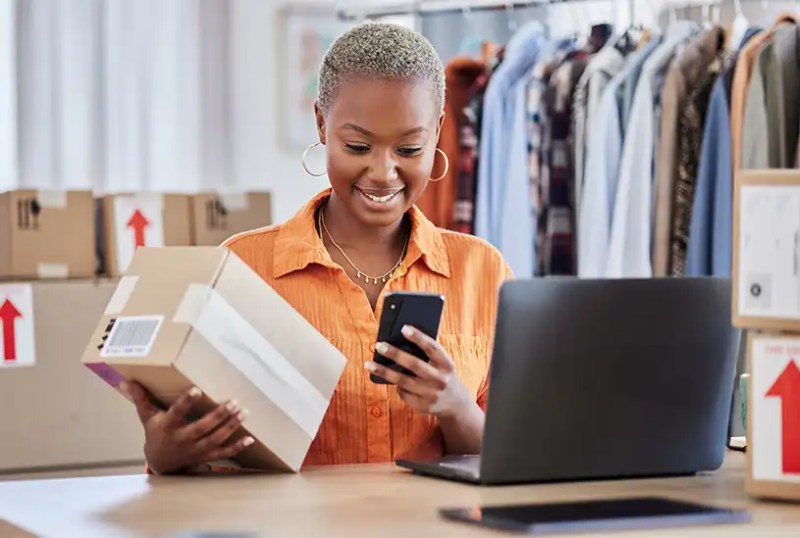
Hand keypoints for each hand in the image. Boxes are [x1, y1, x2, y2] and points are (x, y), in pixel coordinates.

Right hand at [122, 381, 253, 474]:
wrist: (160, 463)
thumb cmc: (155, 433)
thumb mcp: (146, 417)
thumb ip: (141, 398)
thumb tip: (126, 380)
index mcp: (168, 426)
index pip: (177, 413)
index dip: (186, 403)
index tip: (196, 390)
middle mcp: (183, 439)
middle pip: (202, 427)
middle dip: (218, 415)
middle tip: (233, 402)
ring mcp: (196, 449)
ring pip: (215, 439)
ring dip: (230, 427)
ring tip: (243, 412)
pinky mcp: (205, 456)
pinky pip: (223, 453)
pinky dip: (237, 447)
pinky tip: (250, 438)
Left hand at [365, 325, 471, 418]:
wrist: (457, 404)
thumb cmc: (443, 376)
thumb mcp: (443, 364)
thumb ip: (428, 355)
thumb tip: (399, 343)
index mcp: (447, 364)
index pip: (432, 348)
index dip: (418, 337)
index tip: (404, 328)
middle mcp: (441, 379)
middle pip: (414, 365)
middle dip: (395, 354)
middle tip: (379, 345)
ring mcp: (432, 395)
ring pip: (403, 381)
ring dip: (384, 372)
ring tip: (369, 364)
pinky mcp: (423, 407)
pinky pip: (403, 394)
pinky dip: (397, 387)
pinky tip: (393, 381)